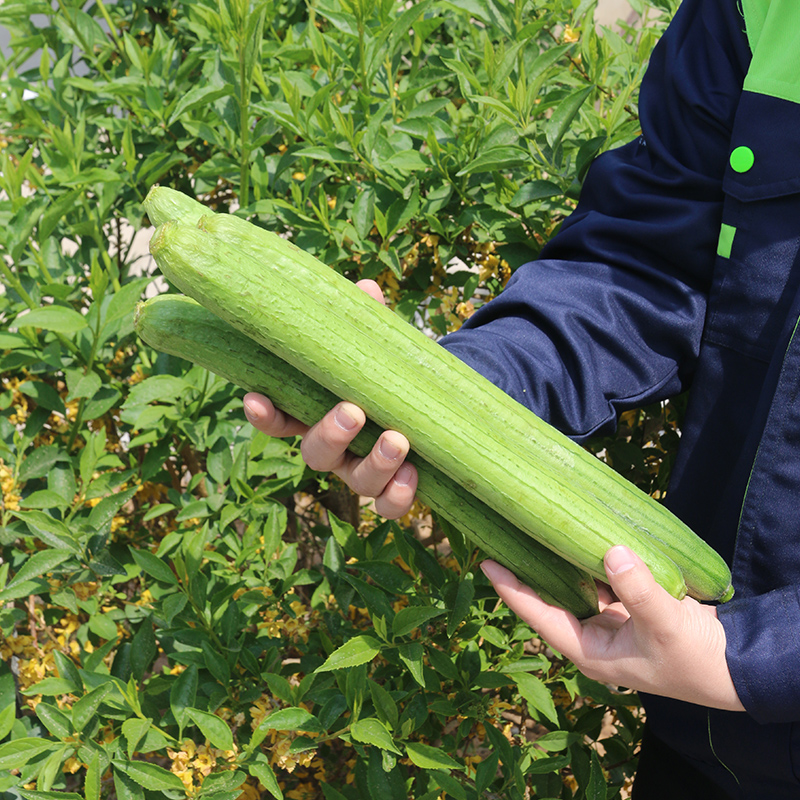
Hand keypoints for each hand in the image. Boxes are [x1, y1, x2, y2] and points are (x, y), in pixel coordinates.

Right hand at [242, 279, 417, 518]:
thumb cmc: (385, 373)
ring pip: (356, 483)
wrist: (429, 404)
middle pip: (315, 454)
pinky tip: (413, 474)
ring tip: (398, 440)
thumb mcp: (375, 347)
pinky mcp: (392, 489)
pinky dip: (398, 496)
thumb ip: (367, 323)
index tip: (256, 399)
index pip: (279, 419)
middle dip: (330, 435)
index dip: (264, 415)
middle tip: (352, 412)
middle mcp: (334, 448)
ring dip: (374, 464)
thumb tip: (367, 289)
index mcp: (317, 413)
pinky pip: (388, 506)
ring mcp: (360, 472)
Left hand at [481, 545, 744, 711]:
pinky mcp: (626, 606)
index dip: (513, 591)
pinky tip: (577, 536)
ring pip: (572, 587)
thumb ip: (639, 589)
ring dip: (556, 562)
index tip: (488, 563)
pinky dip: (588, 560)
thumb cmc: (697, 658)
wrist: (736, 665)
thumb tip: (611, 551)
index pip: (540, 617)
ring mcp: (608, 622)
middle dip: (527, 571)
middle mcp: (592, 637)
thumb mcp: (666, 624)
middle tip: (500, 538)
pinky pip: (598, 580)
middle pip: (549, 599)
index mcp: (590, 652)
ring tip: (531, 530)